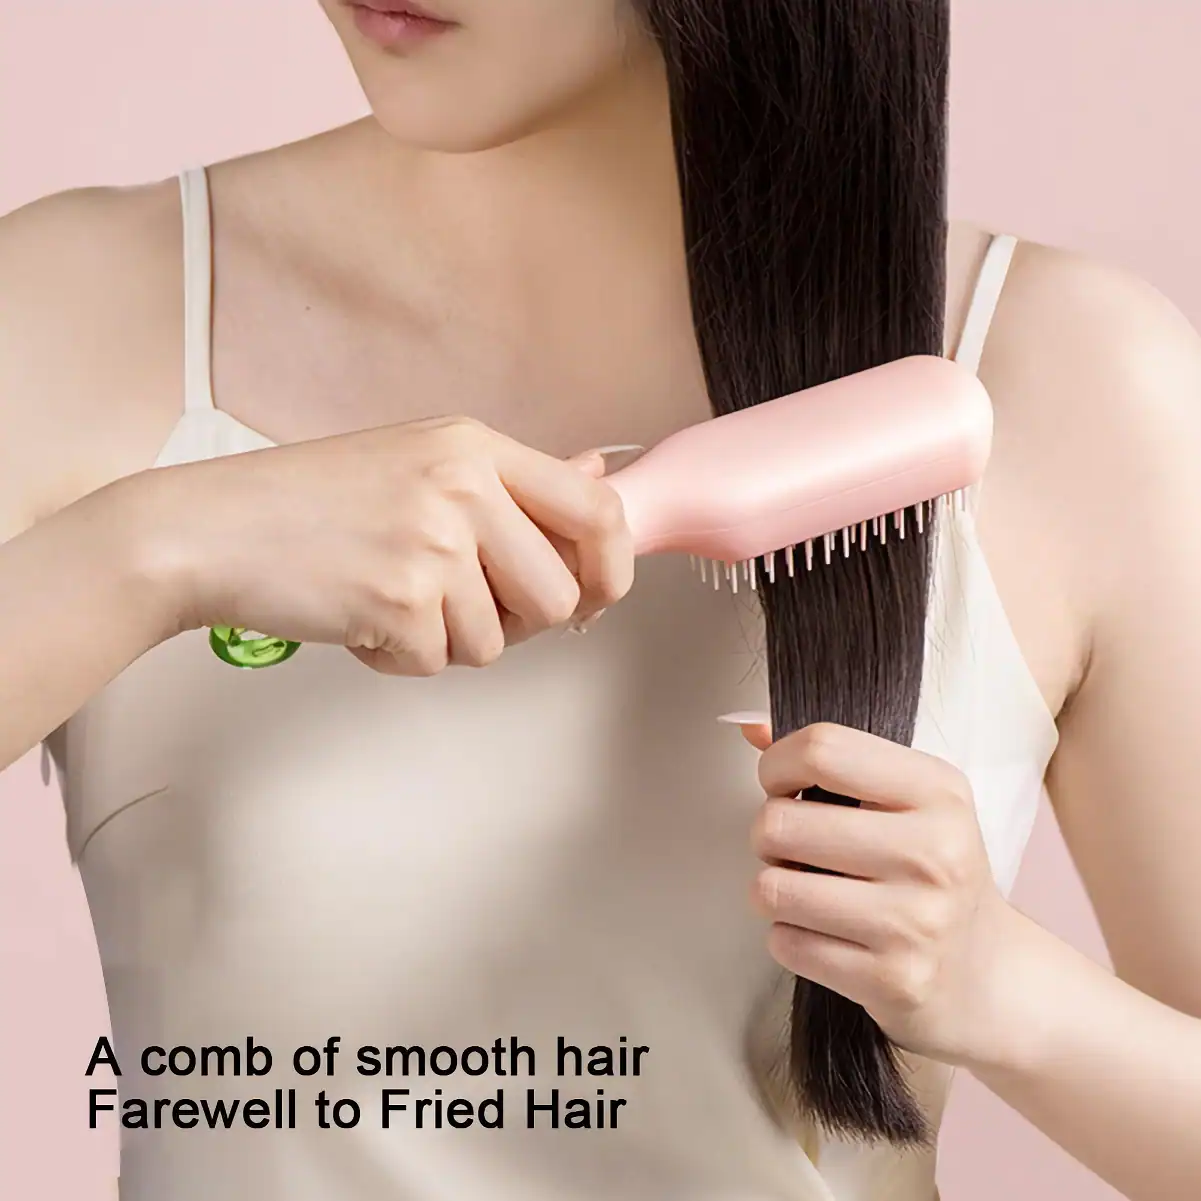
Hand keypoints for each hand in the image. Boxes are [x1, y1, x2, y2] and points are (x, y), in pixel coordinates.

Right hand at [132, 415, 633, 674]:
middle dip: (519, 622)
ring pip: (498, 641)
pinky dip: (401, 658)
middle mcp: (464, 488)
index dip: (612, 566)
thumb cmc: (311, 502)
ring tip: (388, 599)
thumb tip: (597, 474)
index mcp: (476, 447)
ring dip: (448, 640)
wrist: (211, 529)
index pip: (597, 510)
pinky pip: (438, 663)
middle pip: (558, 595)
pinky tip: (359, 619)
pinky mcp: (399, 602)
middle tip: (460, 607)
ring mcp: (433, 545)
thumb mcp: (421, 463)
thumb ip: (515, 483)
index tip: (594, 595)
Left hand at [737, 718, 1031, 1067]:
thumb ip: (830, 759)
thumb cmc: (929, 872)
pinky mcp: (893, 978)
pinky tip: (823, 933)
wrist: (985, 973)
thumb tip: (749, 727)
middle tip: (791, 849)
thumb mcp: (906, 801)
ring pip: (773, 888)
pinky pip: (788, 944)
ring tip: (804, 891)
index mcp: (937, 791)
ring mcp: (914, 920)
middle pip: (781, 823)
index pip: (822, 749)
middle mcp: (933, 852)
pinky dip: (789, 937)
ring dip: (772, 890)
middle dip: (767, 836)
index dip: (777, 765)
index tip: (781, 786)